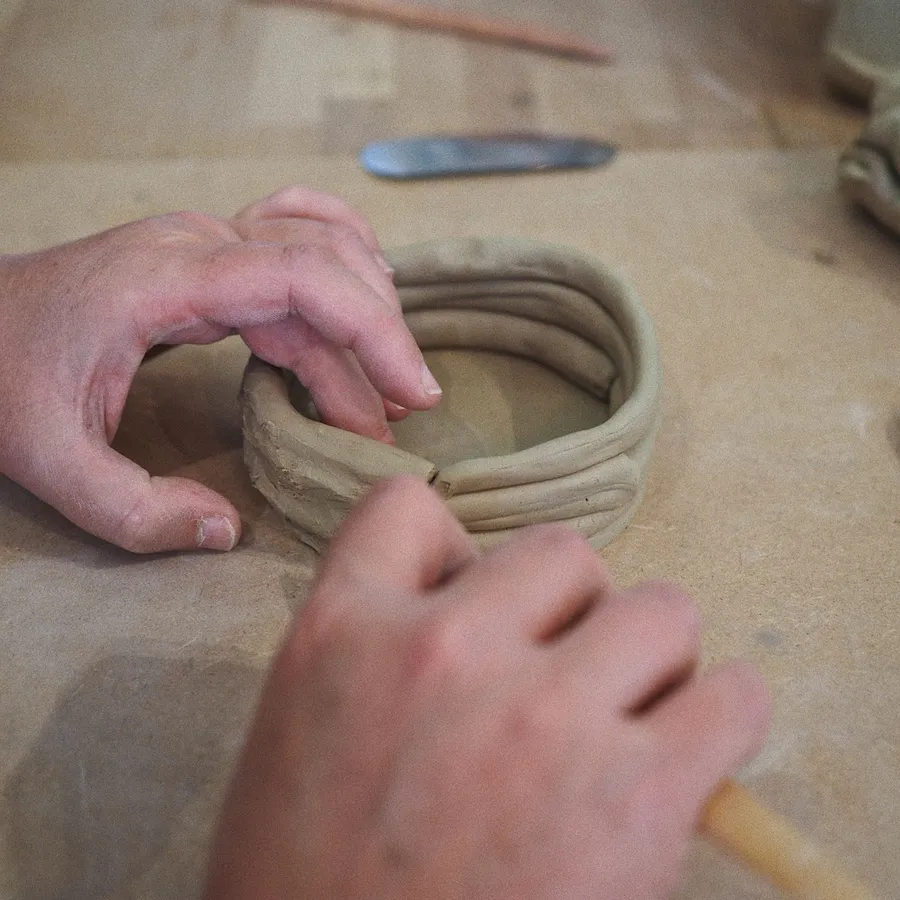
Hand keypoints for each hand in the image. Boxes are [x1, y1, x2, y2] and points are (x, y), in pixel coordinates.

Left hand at [0, 187, 440, 552]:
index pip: (303, 279)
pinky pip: (292, 235)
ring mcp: (201, 243)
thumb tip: (225, 530)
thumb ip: (135, 510)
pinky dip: (340, 257)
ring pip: (317, 251)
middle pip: (324, 266)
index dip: (372, 332)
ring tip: (387, 383)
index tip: (410, 396)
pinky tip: (365, 287)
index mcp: (168, 280)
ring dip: (365, 310)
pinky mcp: (204, 256)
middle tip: (401, 415)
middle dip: (379, 339)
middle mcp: (196, 245)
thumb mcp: (48, 460)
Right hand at [205, 476, 769, 899]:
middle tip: (558, 676)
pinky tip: (691, 752)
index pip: (405, 507)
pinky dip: (723, 715)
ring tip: (626, 717)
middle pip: (561, 553)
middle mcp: (443, 650)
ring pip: (659, 608)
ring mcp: (540, 716)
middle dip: (567, 608)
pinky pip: (732, 697)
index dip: (452, 548)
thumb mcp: (301, 729)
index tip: (476, 601)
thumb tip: (481, 601)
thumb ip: (375, 645)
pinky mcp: (632, 796)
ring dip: (649, 655)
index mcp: (343, 631)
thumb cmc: (310, 880)